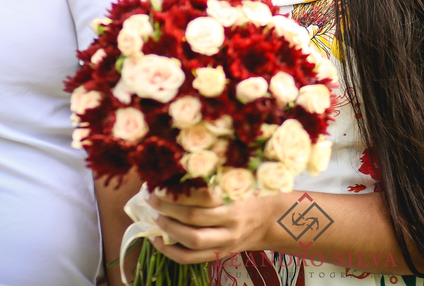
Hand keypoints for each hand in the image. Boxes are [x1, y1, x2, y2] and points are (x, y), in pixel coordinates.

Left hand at [148, 187, 281, 264]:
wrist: (271, 220)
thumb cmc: (251, 193)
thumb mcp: (239, 179)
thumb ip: (215, 175)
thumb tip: (180, 166)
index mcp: (235, 198)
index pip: (203, 196)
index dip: (179, 192)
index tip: (161, 185)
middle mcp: (231, 221)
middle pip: (194, 218)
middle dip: (168, 209)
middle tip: (151, 199)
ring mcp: (226, 241)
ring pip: (191, 241)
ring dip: (168, 229)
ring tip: (155, 218)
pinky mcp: (220, 254)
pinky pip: (191, 258)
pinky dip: (170, 252)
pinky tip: (157, 240)